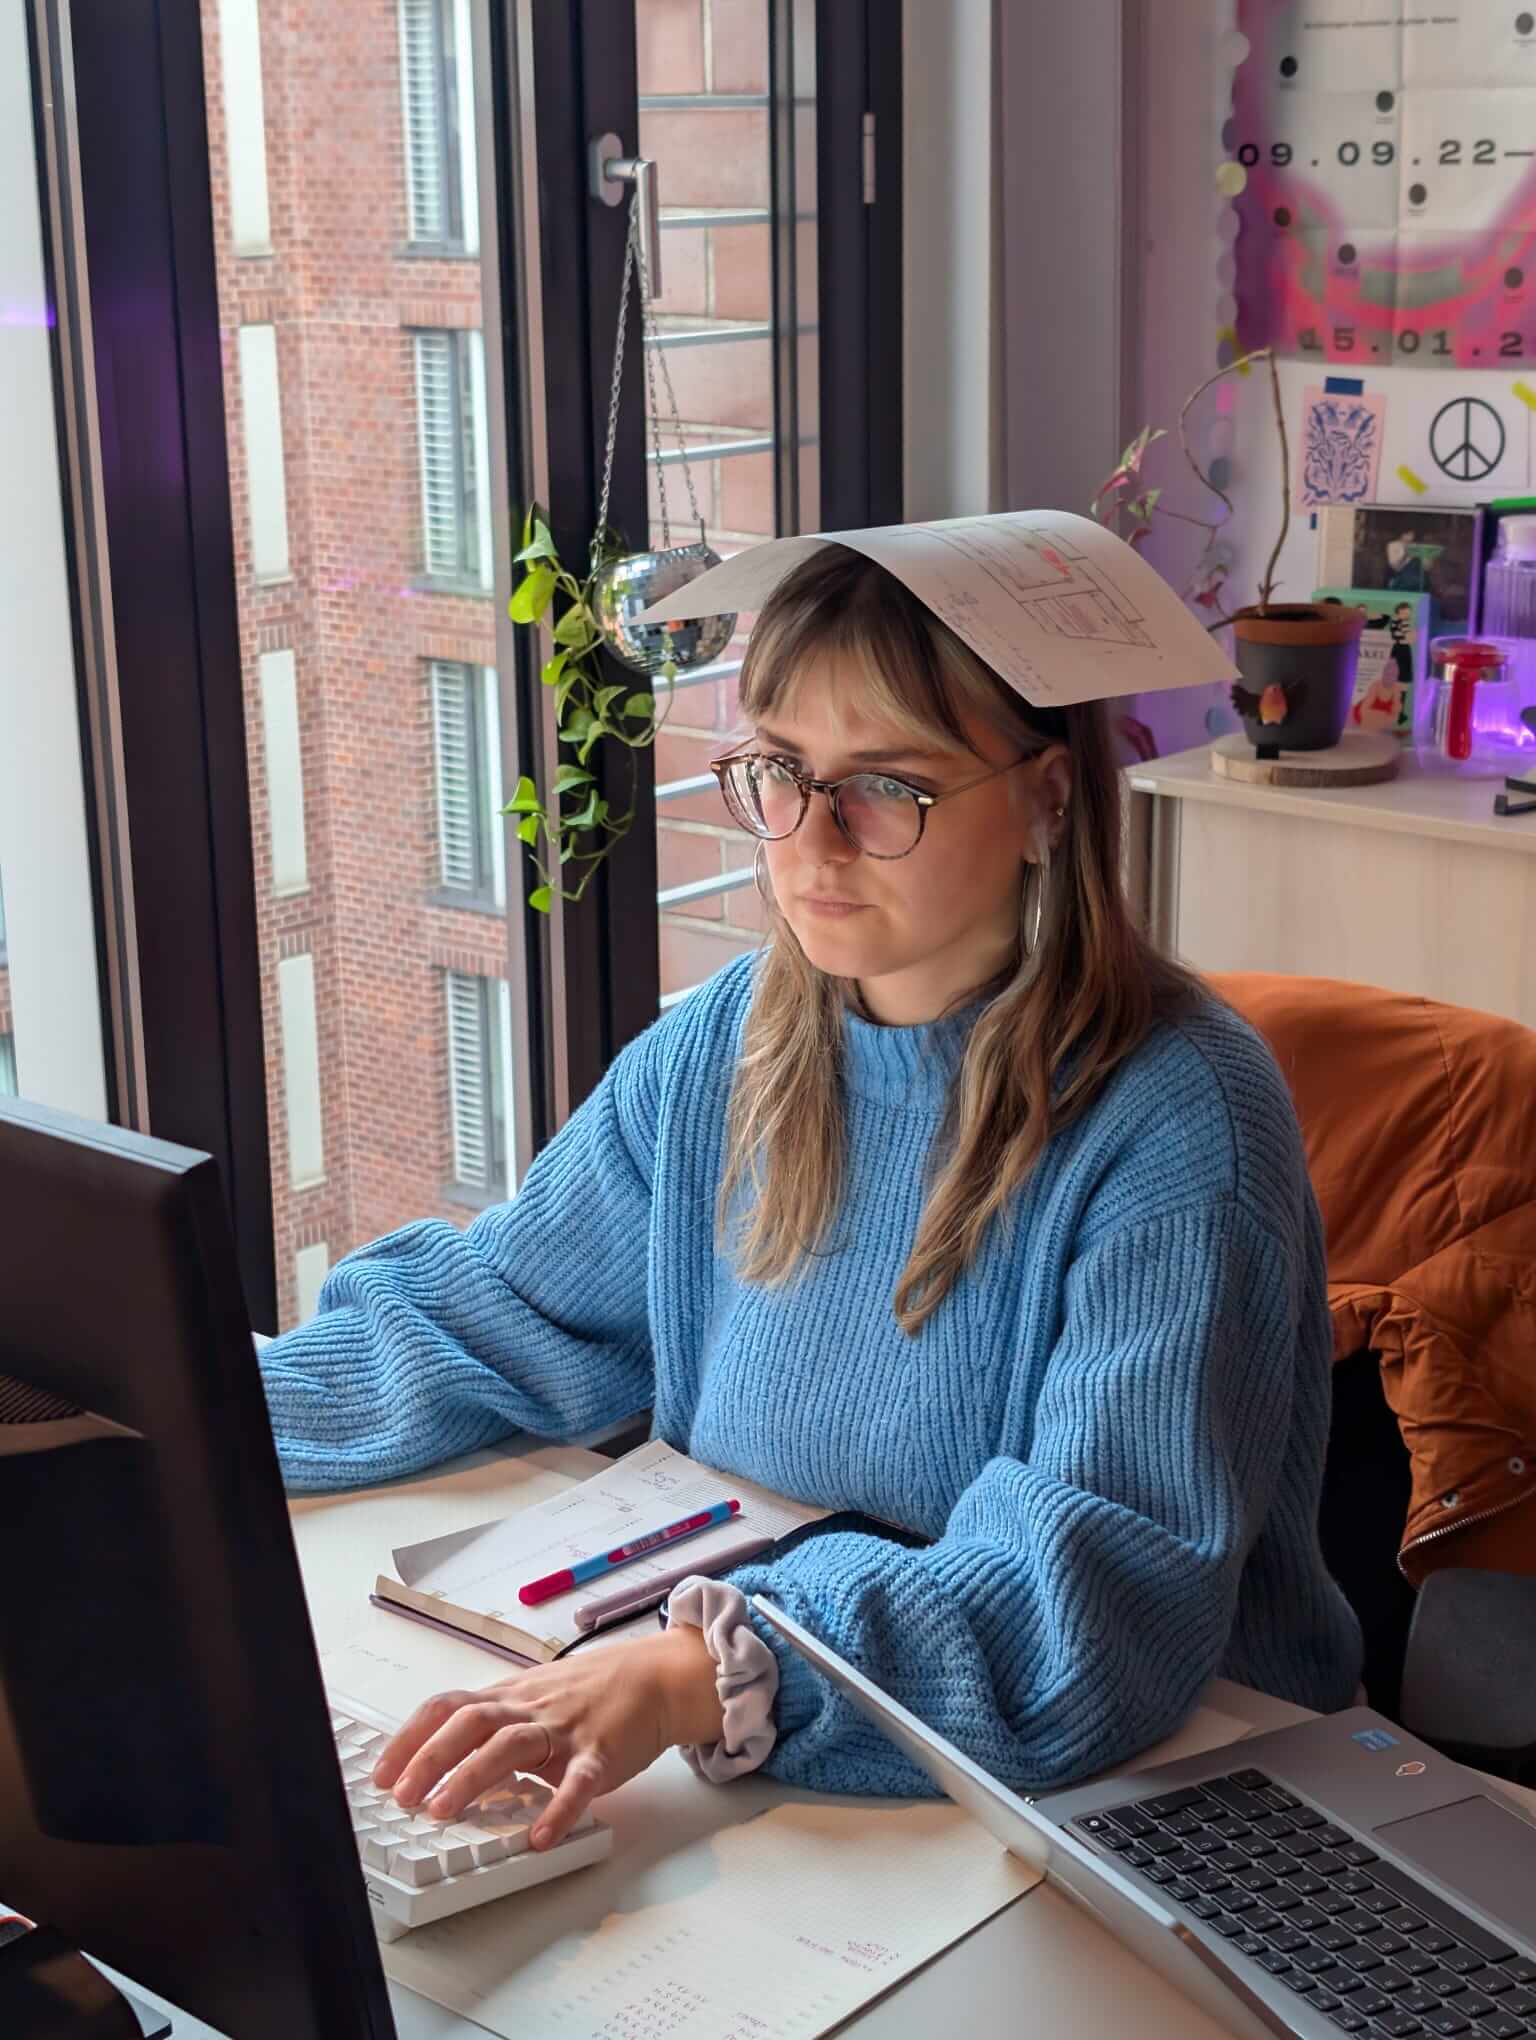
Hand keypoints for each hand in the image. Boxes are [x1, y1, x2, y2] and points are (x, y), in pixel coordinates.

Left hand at [371, 1625, 724, 1848]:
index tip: (380, 1773)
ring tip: (444, 1813)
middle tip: (401, 1798)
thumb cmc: (590, 1692)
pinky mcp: (601, 1753)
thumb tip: (440, 1755)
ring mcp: (564, 1730)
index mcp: (509, 1698)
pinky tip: (540, 1837)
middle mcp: (530, 1710)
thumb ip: (493, 1723)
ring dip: (472, 1778)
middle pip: (470, 1723)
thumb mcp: (532, 1697)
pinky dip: (558, 1809)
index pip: (447, 1707)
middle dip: (429, 1759)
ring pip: (512, 1746)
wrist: (654, 1678)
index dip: (410, 1738)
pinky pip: (578, 1781)